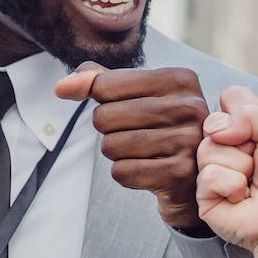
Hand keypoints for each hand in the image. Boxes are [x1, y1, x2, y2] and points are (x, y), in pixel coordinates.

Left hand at [55, 63, 211, 233]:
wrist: (195, 179)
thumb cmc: (160, 129)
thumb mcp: (137, 97)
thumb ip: (100, 82)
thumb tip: (62, 86)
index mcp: (180, 79)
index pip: (105, 85)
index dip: (102, 102)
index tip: (127, 109)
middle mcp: (189, 106)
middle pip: (104, 117)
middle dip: (110, 131)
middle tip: (139, 135)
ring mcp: (187, 141)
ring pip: (111, 146)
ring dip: (118, 154)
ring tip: (145, 153)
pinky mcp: (179, 174)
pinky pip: (122, 172)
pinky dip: (126, 175)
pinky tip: (149, 172)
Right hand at [193, 86, 257, 254]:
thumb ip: (250, 112)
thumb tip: (215, 126)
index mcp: (244, 128)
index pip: (229, 99)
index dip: (242, 112)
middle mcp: (225, 146)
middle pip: (213, 123)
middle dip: (242, 142)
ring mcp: (212, 170)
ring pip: (208, 149)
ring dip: (239, 166)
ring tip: (252, 181)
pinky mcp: (203, 196)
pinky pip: (207, 176)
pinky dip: (230, 185)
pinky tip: (242, 197)